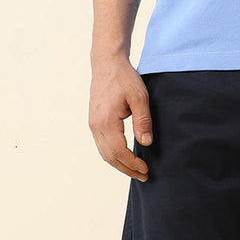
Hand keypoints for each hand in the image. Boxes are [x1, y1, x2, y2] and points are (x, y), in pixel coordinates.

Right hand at [89, 56, 152, 181]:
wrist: (107, 63)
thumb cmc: (124, 78)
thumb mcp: (140, 97)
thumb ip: (143, 121)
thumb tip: (146, 143)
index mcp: (106, 121)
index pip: (119, 151)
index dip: (133, 163)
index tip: (146, 169)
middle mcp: (96, 125)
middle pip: (109, 157)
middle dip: (127, 169)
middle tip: (144, 176)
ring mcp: (93, 124)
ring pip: (104, 153)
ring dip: (119, 164)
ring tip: (136, 170)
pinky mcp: (94, 121)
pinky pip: (102, 145)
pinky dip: (113, 155)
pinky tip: (124, 157)